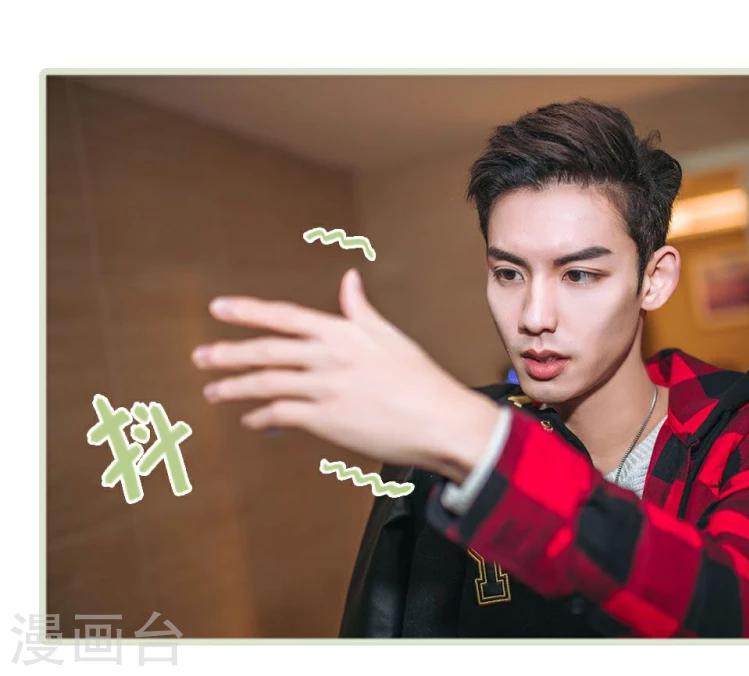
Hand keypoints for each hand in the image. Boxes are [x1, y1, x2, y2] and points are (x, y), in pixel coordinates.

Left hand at [191, 268, 500, 482]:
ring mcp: (326, 389)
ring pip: (266, 383)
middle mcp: (329, 357)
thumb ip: (360, 309)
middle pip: (266, 350)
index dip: (248, 311)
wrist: (440, 419)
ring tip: (213, 391)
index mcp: (343, 332)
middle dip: (228, 353)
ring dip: (235, 387)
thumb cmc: (420, 378)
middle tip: (201, 356)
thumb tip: (349, 278)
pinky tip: (251, 420)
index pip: (285, 315)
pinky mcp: (327, 420)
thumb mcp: (389, 336)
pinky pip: (282, 415)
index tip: (218, 308)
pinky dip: (261, 417)